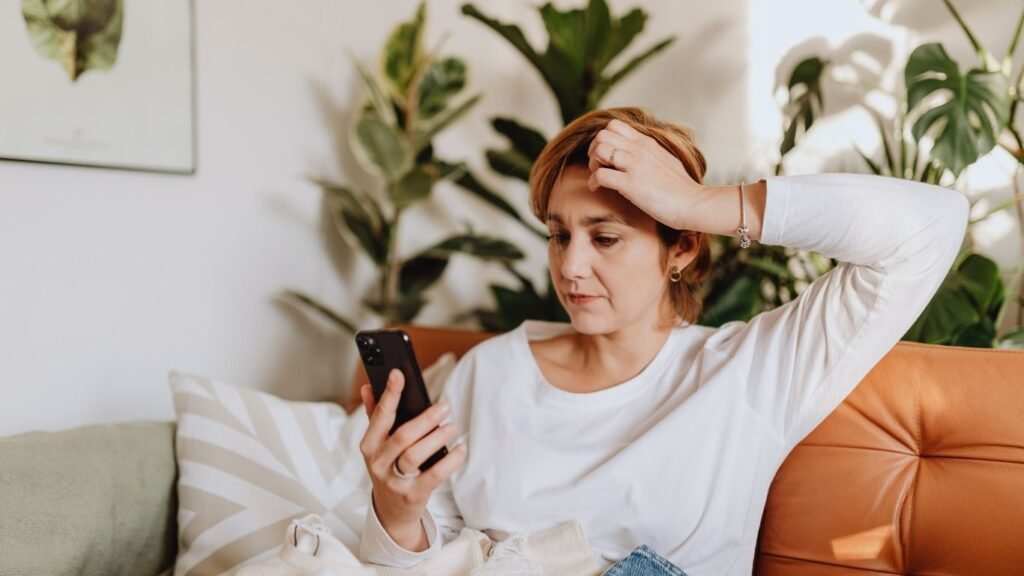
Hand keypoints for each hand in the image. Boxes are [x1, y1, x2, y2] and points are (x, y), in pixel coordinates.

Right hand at [358, 369, 466, 549]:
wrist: (391, 510)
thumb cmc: (388, 468)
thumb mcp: (377, 445)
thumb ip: (374, 415)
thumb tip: (368, 386)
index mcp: (369, 445)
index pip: (380, 416)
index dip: (390, 394)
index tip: (399, 374)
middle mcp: (378, 463)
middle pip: (402, 436)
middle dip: (425, 419)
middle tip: (445, 406)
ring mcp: (394, 480)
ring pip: (415, 456)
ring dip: (436, 438)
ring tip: (452, 426)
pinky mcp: (413, 495)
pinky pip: (434, 475)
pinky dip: (450, 461)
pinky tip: (461, 448)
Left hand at [586, 119, 703, 229]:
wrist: (693, 204)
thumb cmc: (681, 188)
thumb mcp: (666, 160)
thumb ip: (650, 153)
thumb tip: (639, 154)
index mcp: (647, 143)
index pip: (614, 125)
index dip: (603, 139)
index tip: (606, 156)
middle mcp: (639, 150)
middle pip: (602, 135)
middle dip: (594, 150)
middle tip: (598, 166)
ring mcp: (634, 166)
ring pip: (599, 150)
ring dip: (592, 164)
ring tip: (598, 177)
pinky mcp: (630, 184)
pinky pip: (600, 175)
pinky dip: (593, 182)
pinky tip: (598, 189)